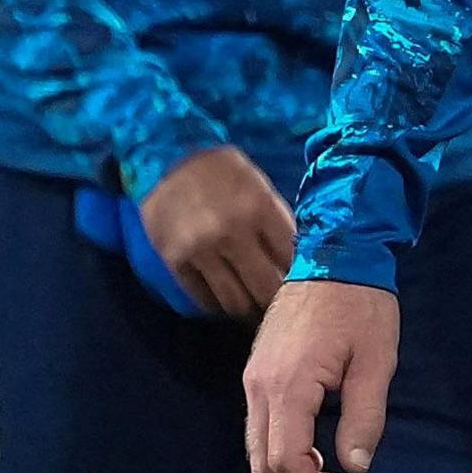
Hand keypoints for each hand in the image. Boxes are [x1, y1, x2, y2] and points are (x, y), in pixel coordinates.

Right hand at [138, 145, 294, 315]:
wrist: (169, 161)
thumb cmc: (225, 174)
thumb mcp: (262, 190)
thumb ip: (277, 225)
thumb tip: (296, 262)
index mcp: (260, 210)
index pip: (290, 260)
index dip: (298, 277)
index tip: (302, 287)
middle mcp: (231, 234)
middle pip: (263, 287)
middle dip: (275, 301)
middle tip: (280, 308)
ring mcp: (200, 250)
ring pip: (233, 299)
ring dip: (247, 310)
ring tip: (256, 310)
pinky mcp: (174, 261)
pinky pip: (201, 296)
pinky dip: (217, 304)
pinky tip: (226, 301)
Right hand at [242, 278, 401, 472]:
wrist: (335, 253)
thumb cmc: (363, 305)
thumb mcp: (377, 360)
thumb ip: (364, 415)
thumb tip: (354, 466)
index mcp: (288, 386)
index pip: (287, 461)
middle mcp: (259, 388)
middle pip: (264, 465)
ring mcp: (253, 380)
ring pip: (257, 450)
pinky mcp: (258, 373)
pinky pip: (260, 429)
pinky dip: (282, 454)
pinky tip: (315, 458)